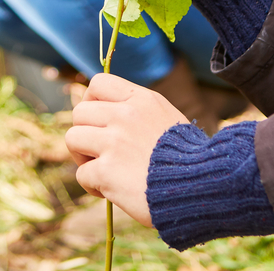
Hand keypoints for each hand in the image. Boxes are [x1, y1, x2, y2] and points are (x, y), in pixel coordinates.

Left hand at [65, 73, 187, 225]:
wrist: (200, 184)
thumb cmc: (186, 155)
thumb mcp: (165, 116)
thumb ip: (137, 111)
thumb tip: (108, 111)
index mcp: (141, 99)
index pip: (98, 82)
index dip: (91, 100)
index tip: (98, 119)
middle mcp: (125, 115)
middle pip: (79, 112)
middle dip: (84, 132)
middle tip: (99, 151)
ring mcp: (114, 142)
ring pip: (73, 138)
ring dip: (82, 157)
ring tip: (101, 169)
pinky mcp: (107, 171)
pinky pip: (81, 174)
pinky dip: (92, 185)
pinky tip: (110, 190)